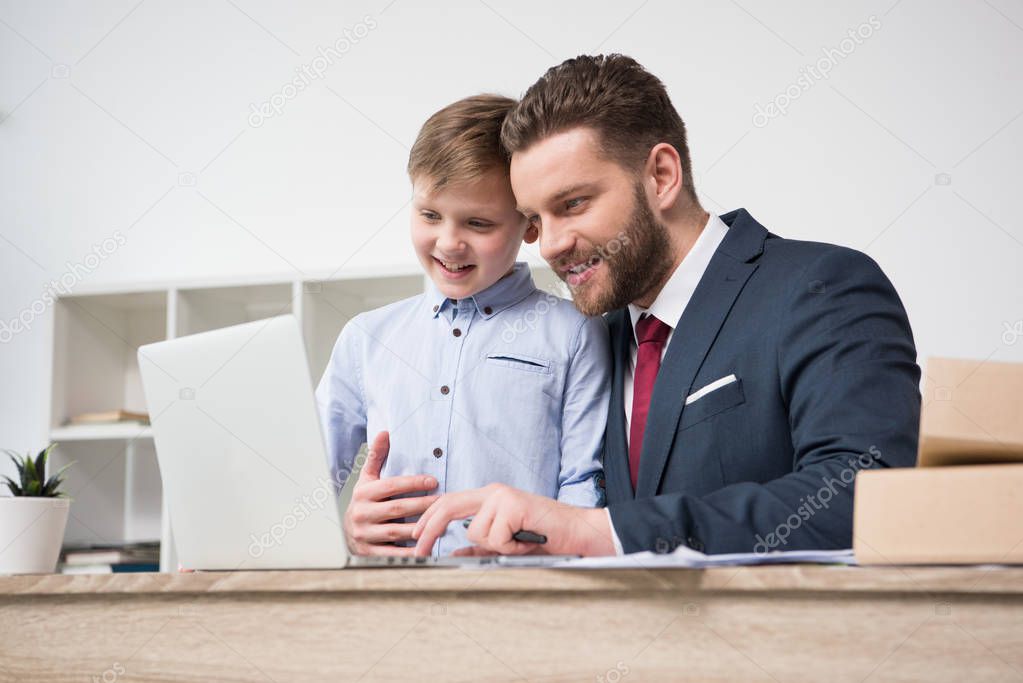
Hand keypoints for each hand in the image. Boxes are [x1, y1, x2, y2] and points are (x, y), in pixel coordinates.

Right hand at [343, 431, 438, 555]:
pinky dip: (410, 551)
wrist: (346, 532)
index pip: (391, 485)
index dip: (414, 483)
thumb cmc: (364, 501)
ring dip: (421, 527)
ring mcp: (363, 534)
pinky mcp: (368, 552)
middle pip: (397, 508)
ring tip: (440, 521)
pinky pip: (392, 552)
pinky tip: (427, 546)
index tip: (434, 481)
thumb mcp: (367, 479)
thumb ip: (376, 456)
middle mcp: (361, 513)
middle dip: (423, 504)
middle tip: (443, 501)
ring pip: (397, 531)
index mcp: (362, 493)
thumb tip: (385, 432)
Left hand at [411, 483, 614, 556]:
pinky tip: (528, 540)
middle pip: (449, 506)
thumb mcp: (507, 542)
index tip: (414, 538)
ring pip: (476, 531)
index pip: (449, 502)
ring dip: (496, 546)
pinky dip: (510, 547)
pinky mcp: (513, 504)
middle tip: (417, 551)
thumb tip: (454, 550)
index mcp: (489, 497)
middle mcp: (493, 492)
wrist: (578, 532)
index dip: (428, 518)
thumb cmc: (545, 537)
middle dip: (429, 529)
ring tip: (520, 542)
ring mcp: (503, 496)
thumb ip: (481, 545)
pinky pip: (496, 537)